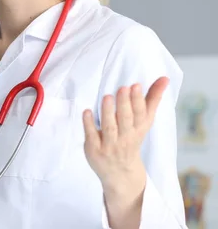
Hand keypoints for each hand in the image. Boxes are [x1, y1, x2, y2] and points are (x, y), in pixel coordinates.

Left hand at [82, 77, 168, 191]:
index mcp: (138, 129)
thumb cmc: (131, 139)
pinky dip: (88, 124)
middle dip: (124, 104)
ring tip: (107, 97)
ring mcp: (109, 145)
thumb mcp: (144, 122)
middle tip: (122, 88)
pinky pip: (91, 135)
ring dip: (108, 112)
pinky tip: (86, 111)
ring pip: (109, 127)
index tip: (135, 85)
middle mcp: (125, 138)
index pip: (140, 115)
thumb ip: (152, 99)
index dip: (138, 101)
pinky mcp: (94, 149)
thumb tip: (164, 78)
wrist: (121, 173)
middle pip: (126, 120)